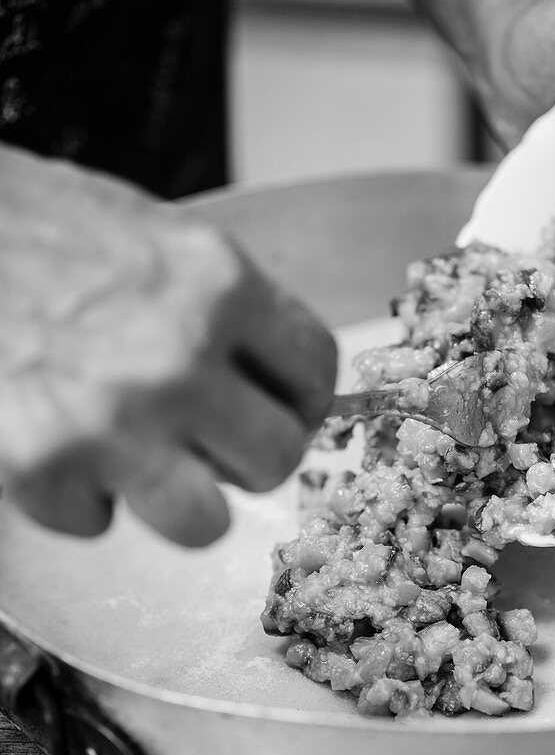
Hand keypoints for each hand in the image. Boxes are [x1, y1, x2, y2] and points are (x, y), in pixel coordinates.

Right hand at [0, 146, 336, 545]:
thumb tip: (269, 384)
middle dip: (245, 456)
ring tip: (145, 464)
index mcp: (218, 283)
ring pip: (207, 524)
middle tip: (211, 440)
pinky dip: (79, 498)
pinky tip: (59, 445)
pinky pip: (98, 524)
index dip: (301, 400)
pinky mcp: (43, 468)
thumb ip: (224, 312)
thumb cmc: (37, 230)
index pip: (316, 372)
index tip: (281, 408)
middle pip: (276, 458)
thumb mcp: (157, 240)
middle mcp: (179, 356)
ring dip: (181, 502)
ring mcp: (113, 419)